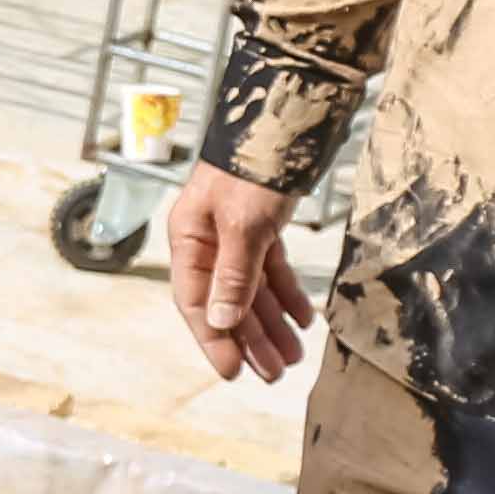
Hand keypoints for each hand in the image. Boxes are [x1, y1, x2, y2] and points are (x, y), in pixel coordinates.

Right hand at [163, 164, 315, 382]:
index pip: (195, 301)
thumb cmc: (252, 167)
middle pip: (227, 301)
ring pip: (252, 290)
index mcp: (190, 239)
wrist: (283, 119)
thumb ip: (233, 274)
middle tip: (274, 374)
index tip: (233, 372)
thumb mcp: (243, 224)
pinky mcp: (261, 226)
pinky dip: (287, 294)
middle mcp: (208, 240)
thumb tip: (222, 321)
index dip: (213, 339)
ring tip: (294, 356)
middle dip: (251, 339)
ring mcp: (235, 234)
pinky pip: (271, 270)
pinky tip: (305, 318)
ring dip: (272, 323)